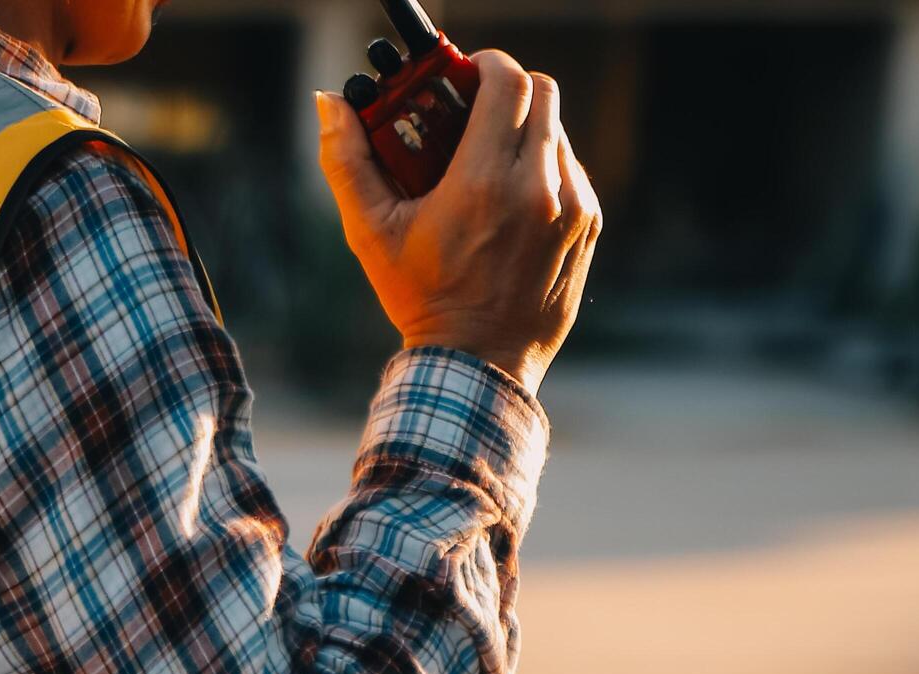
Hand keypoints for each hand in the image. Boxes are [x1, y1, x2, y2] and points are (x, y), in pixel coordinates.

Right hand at [313, 50, 602, 392]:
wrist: (476, 363)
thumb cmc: (419, 297)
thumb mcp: (371, 231)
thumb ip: (347, 161)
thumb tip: (330, 105)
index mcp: (484, 182)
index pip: (507, 83)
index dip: (485, 64)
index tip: (464, 73)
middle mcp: (539, 188)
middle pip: (542, 93)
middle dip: (507, 88)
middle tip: (473, 106)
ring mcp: (573, 208)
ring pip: (557, 132)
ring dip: (524, 130)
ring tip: (486, 161)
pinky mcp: (589, 227)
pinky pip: (571, 171)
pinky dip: (542, 168)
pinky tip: (509, 200)